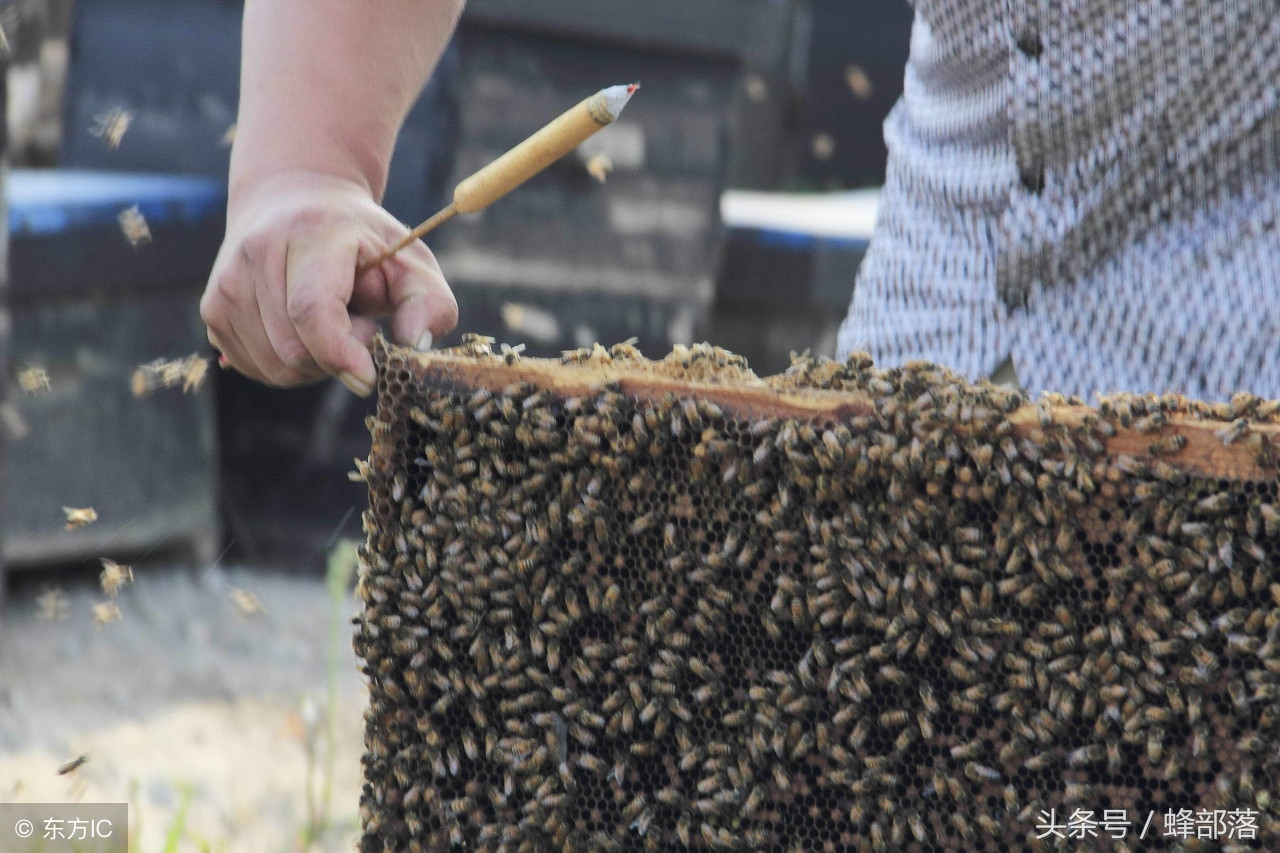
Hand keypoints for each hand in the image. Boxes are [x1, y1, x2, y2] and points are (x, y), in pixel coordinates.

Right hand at [201, 169, 456, 394]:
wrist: (297, 202)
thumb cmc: (365, 244)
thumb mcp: (413, 263)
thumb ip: (430, 304)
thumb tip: (415, 347)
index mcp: (310, 234)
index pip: (312, 310)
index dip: (340, 355)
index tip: (368, 378)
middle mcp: (257, 253)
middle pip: (294, 350)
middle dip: (337, 359)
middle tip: (360, 326)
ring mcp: (227, 282)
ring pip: (274, 367)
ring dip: (315, 364)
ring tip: (332, 322)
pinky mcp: (213, 309)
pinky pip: (256, 368)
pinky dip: (288, 365)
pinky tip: (303, 330)